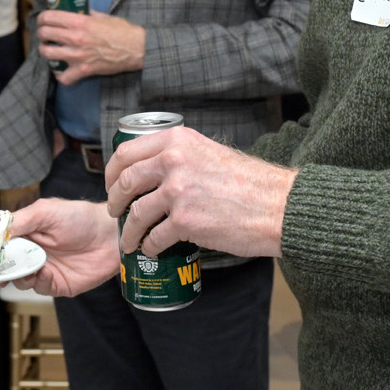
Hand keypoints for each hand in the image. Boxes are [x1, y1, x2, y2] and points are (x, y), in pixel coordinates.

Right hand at [7, 199, 118, 296]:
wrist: (111, 235)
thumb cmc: (81, 217)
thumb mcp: (46, 211)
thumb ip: (20, 221)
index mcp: (26, 233)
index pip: (1, 244)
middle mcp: (32, 252)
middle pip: (7, 265)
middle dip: (2, 268)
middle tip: (0, 267)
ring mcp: (44, 269)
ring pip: (20, 280)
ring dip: (20, 276)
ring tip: (26, 268)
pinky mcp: (57, 284)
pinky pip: (40, 288)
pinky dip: (38, 281)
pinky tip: (44, 271)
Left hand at [37, 10, 144, 84]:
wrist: (136, 49)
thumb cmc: (122, 31)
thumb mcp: (103, 16)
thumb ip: (87, 13)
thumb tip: (77, 10)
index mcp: (80, 21)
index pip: (50, 17)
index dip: (43, 17)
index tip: (43, 19)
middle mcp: (76, 38)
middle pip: (45, 34)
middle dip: (42, 33)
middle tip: (44, 34)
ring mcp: (78, 55)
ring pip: (47, 53)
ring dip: (45, 50)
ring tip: (48, 49)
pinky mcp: (84, 70)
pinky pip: (64, 77)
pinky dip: (60, 75)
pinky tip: (61, 70)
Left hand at [105, 127, 290, 258]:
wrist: (277, 206)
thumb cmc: (248, 183)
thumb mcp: (209, 152)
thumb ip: (180, 155)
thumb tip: (152, 169)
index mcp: (177, 141)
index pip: (126, 153)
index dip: (112, 172)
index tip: (112, 185)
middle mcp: (173, 161)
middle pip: (125, 182)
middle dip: (114, 201)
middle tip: (115, 212)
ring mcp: (178, 191)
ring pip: (135, 213)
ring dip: (128, 231)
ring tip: (130, 240)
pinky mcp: (185, 221)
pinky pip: (154, 237)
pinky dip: (148, 246)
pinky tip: (152, 249)